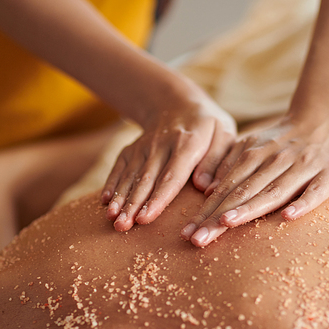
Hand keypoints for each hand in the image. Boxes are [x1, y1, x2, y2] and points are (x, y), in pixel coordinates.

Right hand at [101, 84, 235, 230]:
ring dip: (120, 199)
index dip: (158, 198)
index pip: (171, 175)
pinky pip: (120, 167)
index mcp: (187, 144)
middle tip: (123, 227)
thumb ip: (218, 160)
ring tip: (113, 220)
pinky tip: (105, 202)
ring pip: (130, 175)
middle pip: (146, 179)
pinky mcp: (132, 149)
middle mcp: (161, 145)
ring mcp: (144, 146)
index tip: (146, 218)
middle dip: (133, 204)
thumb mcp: (223, 134)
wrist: (178, 102)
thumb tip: (205, 187)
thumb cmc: (207, 126)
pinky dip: (111, 184)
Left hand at [180, 112, 328, 246]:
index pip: (227, 188)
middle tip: (197, 238)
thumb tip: (208, 191)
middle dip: (218, 216)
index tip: (187, 232)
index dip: (206, 211)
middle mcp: (277, 160)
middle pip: (244, 193)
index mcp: (256, 154)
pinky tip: (288, 217)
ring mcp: (305, 167)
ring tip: (226, 224)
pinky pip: (316, 191)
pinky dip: (303, 203)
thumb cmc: (287, 139)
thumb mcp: (256, 145)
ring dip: (250, 208)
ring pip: (274, 191)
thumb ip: (232, 164)